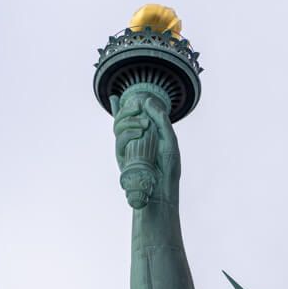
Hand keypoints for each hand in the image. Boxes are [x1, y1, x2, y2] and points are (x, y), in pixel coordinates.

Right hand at [113, 91, 179, 206]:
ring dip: (129, 120)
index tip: (127, 96)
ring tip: (144, 123)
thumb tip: (147, 100)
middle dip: (128, 108)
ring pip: (118, 127)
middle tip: (138, 105)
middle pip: (122, 119)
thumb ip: (161, 120)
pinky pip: (119, 141)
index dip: (122, 106)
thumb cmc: (168, 169)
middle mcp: (133, 141)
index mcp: (144, 135)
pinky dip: (127, 133)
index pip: (130, 117)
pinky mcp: (122, 158)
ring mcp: (126, 149)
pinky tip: (138, 131)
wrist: (163, 192)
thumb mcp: (169, 141)